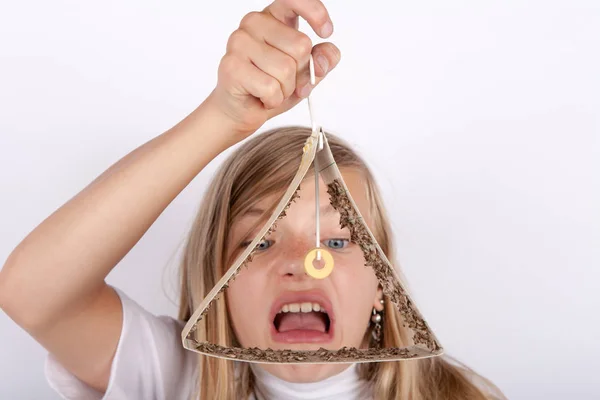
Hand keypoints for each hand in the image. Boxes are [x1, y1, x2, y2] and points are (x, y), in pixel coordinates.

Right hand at [207, 0, 340, 141]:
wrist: (240, 110)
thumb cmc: (271, 87)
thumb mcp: (305, 74)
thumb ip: (320, 61)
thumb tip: (324, 58)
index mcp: (273, 17)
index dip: (315, 12)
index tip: (326, 31)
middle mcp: (254, 23)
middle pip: (300, 45)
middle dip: (299, 72)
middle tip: (284, 82)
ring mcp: (239, 42)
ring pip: (286, 69)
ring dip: (285, 89)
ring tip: (271, 91)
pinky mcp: (232, 65)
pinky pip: (270, 87)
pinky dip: (273, 100)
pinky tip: (261, 97)